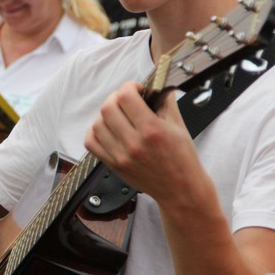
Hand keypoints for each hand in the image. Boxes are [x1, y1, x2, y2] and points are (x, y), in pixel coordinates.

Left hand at [84, 82, 207, 203]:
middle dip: (116, 98)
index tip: (137, 90)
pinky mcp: (114, 165)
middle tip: (127, 101)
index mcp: (152, 130)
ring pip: (97, 124)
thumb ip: (165, 101)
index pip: (125, 97)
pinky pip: (91, 142)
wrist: (180, 190)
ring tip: (119, 116)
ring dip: (106, 114)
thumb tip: (156, 84)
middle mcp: (133, 143)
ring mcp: (121, 156)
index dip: (129, 87)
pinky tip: (108, 129)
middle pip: (108, 108)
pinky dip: (96, 131)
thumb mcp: (179, 126)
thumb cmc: (183, 159)